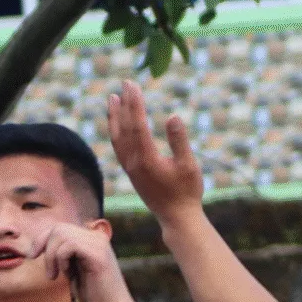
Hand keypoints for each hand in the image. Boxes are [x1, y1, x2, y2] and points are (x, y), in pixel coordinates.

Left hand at [36, 220, 131, 301]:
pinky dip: (60, 259)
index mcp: (92, 238)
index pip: (61, 227)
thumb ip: (63, 253)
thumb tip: (42, 242)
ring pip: (61, 234)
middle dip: (43, 245)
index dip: (42, 239)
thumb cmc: (93, 292)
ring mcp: (99, 244)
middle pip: (59, 228)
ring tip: (54, 275)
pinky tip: (66, 273)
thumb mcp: (73, 268)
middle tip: (43, 266)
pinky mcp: (98, 254)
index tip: (33, 256)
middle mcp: (97, 237)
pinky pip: (69, 245)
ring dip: (51, 256)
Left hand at [107, 81, 204, 217]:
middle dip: (125, 104)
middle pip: (124, 127)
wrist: (177, 218)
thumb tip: (173, 117)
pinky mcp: (131, 172)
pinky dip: (116, 131)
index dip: (135, 103)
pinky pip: (118, 146)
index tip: (133, 85)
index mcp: (146, 158)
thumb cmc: (187, 192)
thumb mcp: (189, 166)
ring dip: (114, 116)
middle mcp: (133, 162)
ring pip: (116, 137)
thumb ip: (179, 141)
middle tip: (125, 83)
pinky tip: (117, 124)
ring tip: (113, 99)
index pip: (137, 124)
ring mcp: (130, 167)